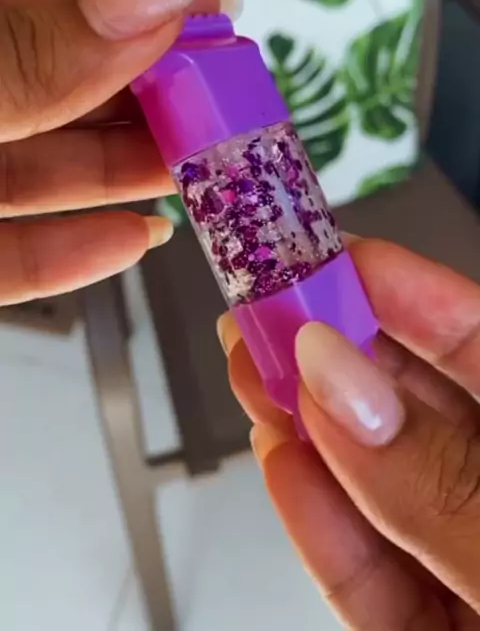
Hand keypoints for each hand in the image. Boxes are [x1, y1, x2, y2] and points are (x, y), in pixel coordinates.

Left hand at [0, 0, 238, 304]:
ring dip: (121, 174)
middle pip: (53, 83)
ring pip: (33, 171)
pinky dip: (65, 253)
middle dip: (142, 96)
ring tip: (198, 172)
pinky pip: (1, 255)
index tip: (214, 13)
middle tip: (221, 106)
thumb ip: (41, 48)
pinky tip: (130, 240)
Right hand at [219, 239, 479, 628]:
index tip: (344, 259)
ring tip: (256, 375)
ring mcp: (471, 570)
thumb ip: (438, 479)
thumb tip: (340, 381)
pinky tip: (282, 467)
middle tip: (274, 310)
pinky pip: (375, 583)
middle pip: (422, 415)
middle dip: (341, 359)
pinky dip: (321, 528)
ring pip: (384, 493)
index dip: (419, 300)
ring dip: (310, 433)